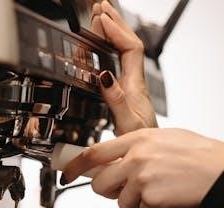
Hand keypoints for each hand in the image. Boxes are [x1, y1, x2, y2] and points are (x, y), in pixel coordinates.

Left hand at [61, 128, 223, 207]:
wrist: (219, 172)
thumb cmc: (197, 155)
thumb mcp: (163, 139)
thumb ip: (135, 148)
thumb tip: (113, 159)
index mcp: (137, 139)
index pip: (94, 153)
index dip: (75, 167)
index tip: (65, 174)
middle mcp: (136, 158)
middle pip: (99, 185)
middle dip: (109, 191)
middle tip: (126, 188)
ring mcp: (142, 179)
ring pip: (121, 202)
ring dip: (138, 201)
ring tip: (160, 188)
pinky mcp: (151, 199)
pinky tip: (170, 196)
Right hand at [90, 1, 156, 133]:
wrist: (144, 157)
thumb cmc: (139, 144)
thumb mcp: (125, 123)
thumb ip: (115, 100)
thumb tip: (103, 75)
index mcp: (133, 86)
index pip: (129, 48)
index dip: (116, 31)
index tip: (100, 19)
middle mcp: (132, 84)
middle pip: (127, 43)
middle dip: (113, 23)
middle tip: (99, 7)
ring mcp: (128, 88)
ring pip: (122, 52)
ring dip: (111, 33)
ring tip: (99, 19)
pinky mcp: (123, 95)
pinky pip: (116, 64)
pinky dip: (107, 51)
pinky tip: (99, 50)